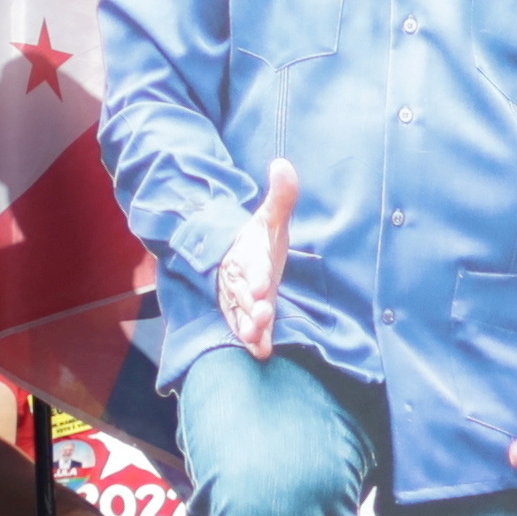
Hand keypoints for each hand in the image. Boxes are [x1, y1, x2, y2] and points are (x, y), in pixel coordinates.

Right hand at [218, 169, 295, 357]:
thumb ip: (281, 195)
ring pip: (239, 312)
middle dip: (251, 307)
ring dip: (247, 326)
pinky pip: (241, 326)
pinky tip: (261, 352)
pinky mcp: (242, 312)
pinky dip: (251, 340)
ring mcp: (238, 297)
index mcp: (247, 253)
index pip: (250, 265)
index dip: (255, 276)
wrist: (234, 253)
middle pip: (242, 294)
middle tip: (261, 318)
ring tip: (256, 339)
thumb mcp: (270, 217)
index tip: (261, 287)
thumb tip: (282, 163)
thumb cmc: (257, 238)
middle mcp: (239, 278)